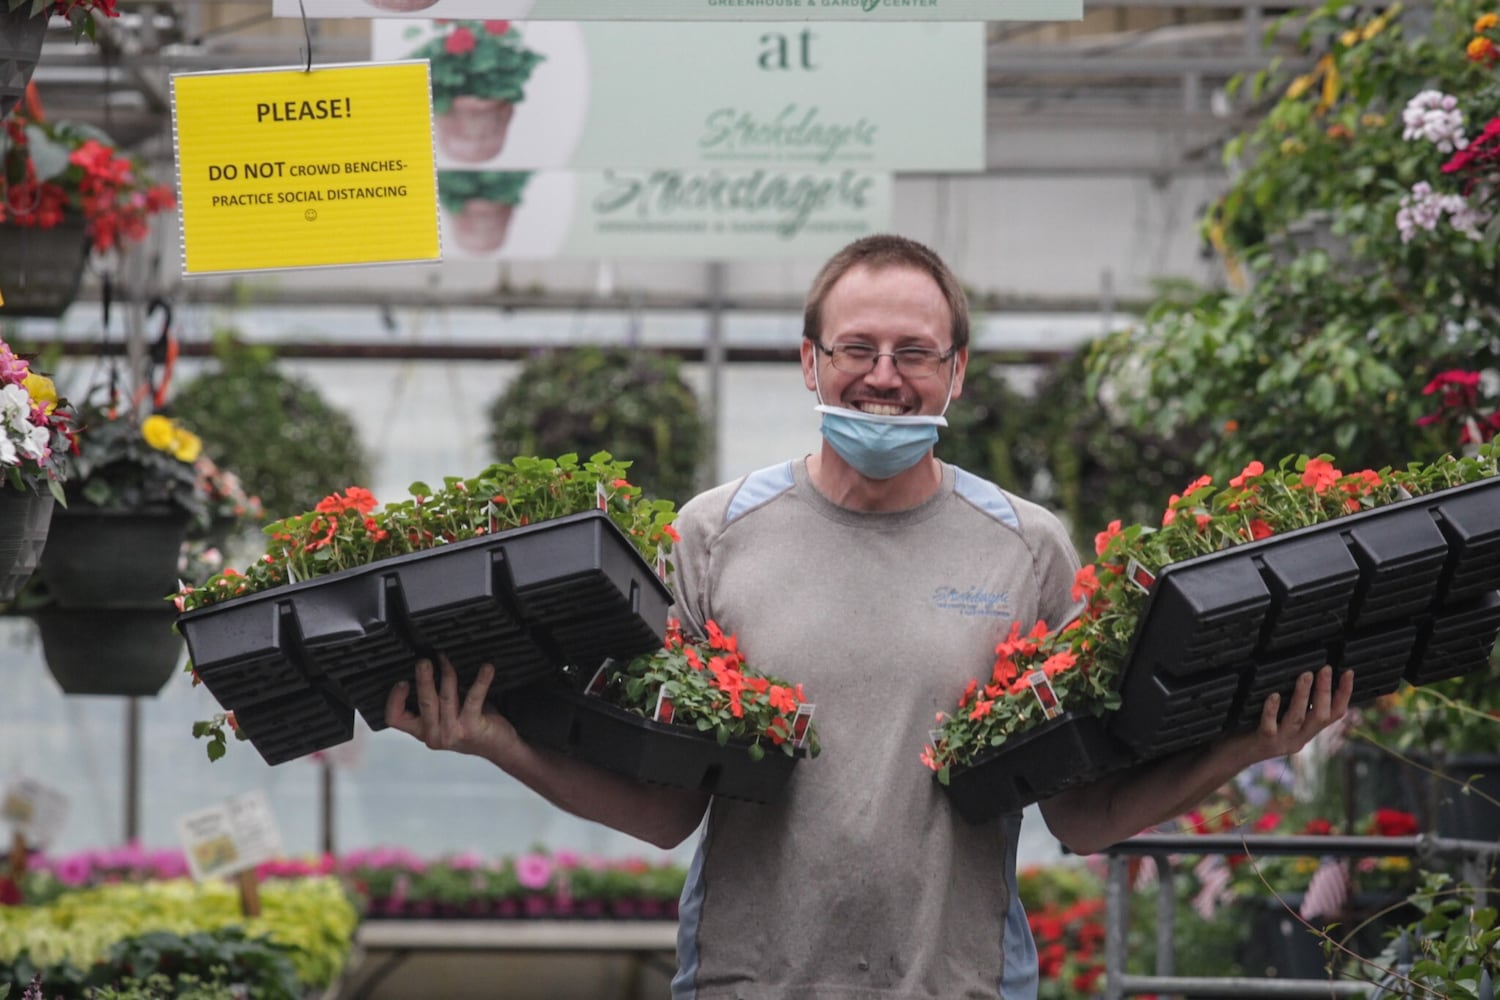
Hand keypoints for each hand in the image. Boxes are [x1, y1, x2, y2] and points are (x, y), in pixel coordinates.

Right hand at [384, 656, 518, 762]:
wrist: (499, 747)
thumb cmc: (473, 726)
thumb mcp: (448, 714)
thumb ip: (437, 697)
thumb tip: (432, 664)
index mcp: (423, 730)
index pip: (396, 718)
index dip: (394, 700)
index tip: (402, 681)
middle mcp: (434, 734)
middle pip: (423, 702)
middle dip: (424, 679)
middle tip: (424, 662)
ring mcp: (452, 733)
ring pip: (445, 698)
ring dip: (447, 674)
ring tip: (446, 659)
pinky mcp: (471, 728)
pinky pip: (473, 698)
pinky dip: (481, 681)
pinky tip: (486, 668)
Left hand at [1252, 665, 1354, 760]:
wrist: (1233, 757)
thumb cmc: (1254, 730)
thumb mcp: (1281, 719)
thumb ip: (1294, 705)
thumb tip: (1305, 674)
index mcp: (1307, 732)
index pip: (1334, 714)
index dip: (1344, 694)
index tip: (1348, 672)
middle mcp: (1299, 739)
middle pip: (1320, 717)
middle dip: (1325, 692)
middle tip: (1326, 668)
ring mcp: (1281, 742)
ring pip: (1297, 718)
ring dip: (1303, 696)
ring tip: (1306, 675)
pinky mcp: (1263, 742)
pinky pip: (1269, 726)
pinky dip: (1272, 710)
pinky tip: (1274, 696)